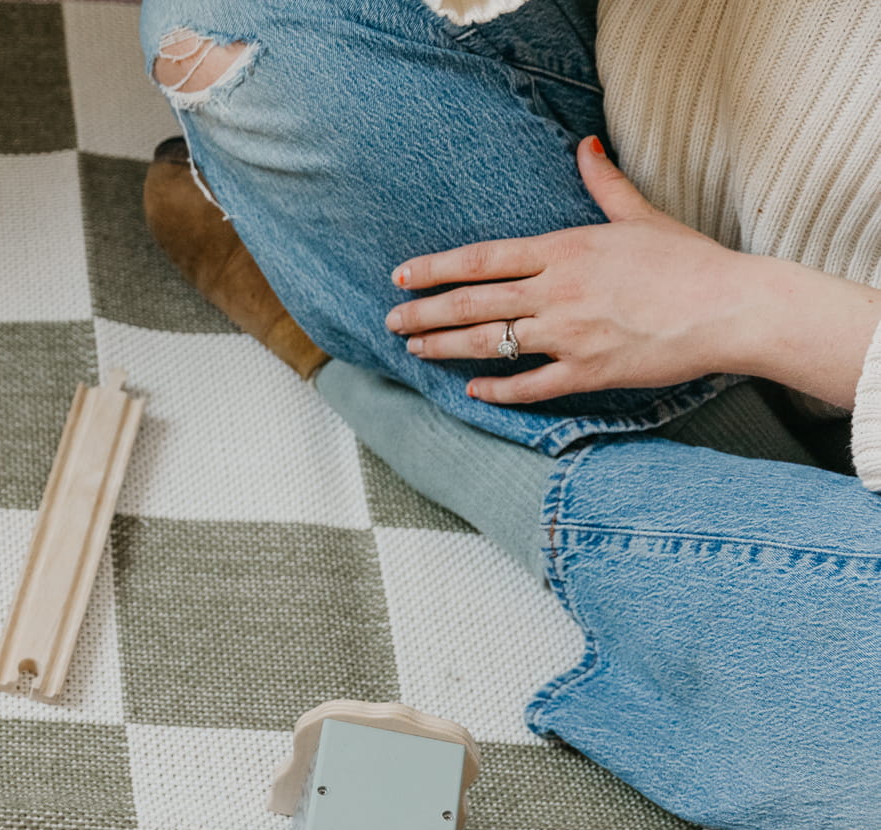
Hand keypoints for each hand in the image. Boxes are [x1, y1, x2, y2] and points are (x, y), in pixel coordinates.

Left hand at [385, 136, 754, 405]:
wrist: (731, 306)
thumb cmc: (689, 260)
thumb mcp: (642, 214)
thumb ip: (605, 184)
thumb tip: (586, 145)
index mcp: (565, 249)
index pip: (482, 258)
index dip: (435, 269)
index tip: (401, 277)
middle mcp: (558, 291)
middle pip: (473, 303)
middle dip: (425, 314)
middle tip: (390, 322)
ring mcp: (570, 334)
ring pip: (491, 343)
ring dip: (447, 348)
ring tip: (415, 350)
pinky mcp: (588, 371)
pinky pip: (530, 386)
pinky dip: (498, 390)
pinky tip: (472, 391)